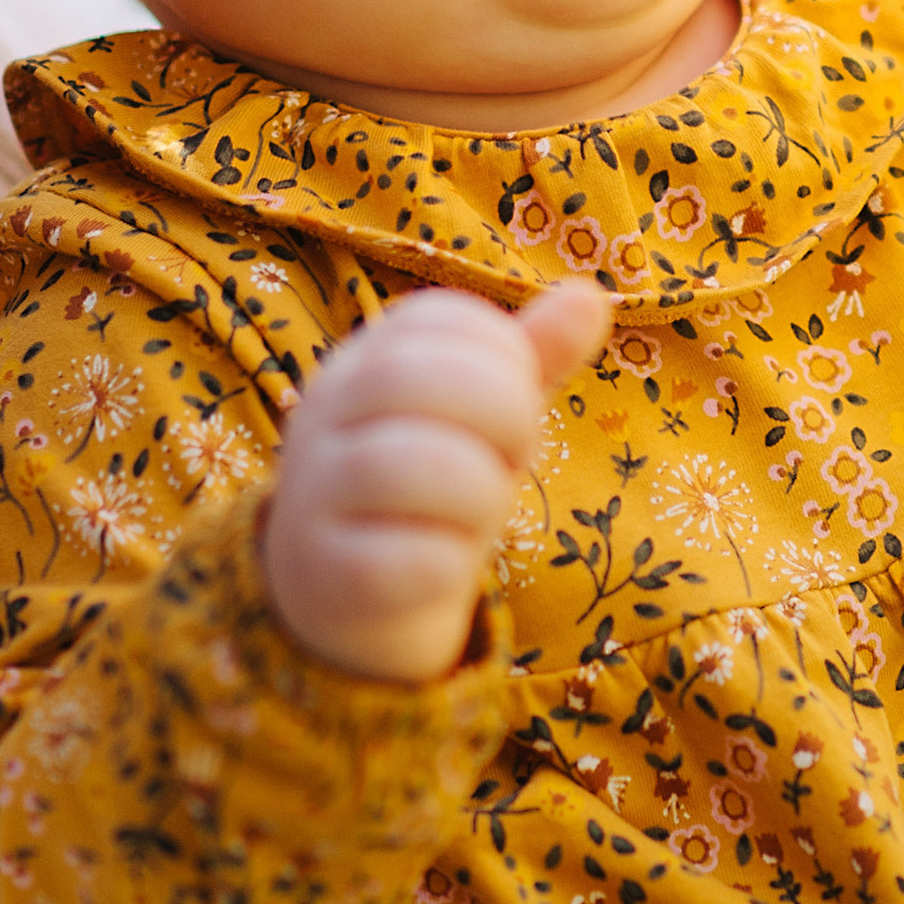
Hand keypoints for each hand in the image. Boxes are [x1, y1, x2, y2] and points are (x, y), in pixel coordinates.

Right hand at [261, 281, 611, 681]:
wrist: (353, 606)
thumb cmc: (433, 491)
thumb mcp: (482, 418)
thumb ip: (531, 359)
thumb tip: (590, 296)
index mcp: (363, 361)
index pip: (442, 317)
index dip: (508, 358)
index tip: (515, 406)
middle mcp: (323, 415)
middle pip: (412, 375)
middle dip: (502, 415)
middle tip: (513, 459)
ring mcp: (313, 494)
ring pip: (405, 466)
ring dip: (480, 493)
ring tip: (480, 514)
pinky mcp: (325, 577)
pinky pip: (401, 560)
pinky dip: (447, 566)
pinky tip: (443, 568)